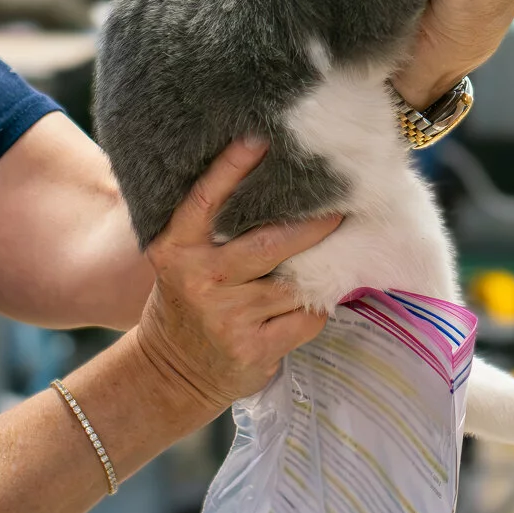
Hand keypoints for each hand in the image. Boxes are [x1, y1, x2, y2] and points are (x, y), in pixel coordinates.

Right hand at [134, 139, 340, 414]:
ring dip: (321, 270)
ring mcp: (228, 317)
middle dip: (313, 224)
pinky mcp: (253, 348)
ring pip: (296, 283)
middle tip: (342, 205)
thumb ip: (214, 227)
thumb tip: (274, 178)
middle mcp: (200, 280)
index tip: (260, 138)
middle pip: (270, 242)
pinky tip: (315, 301)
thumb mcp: (184, 259)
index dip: (231, 167)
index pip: (205, 201)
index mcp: (177, 249)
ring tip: (337, 254)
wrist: (171, 374)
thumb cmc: (189, 300)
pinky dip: (317, 308)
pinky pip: (306, 317)